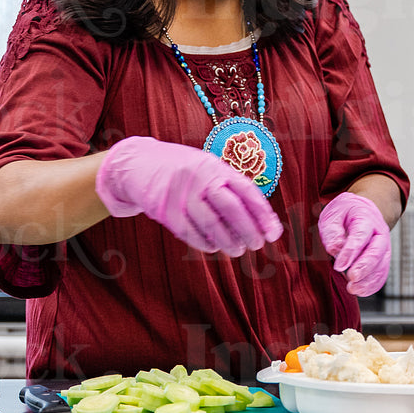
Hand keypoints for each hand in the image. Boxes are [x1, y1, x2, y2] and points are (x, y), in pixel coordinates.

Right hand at [94, 137, 281, 256]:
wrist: (139, 162)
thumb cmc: (183, 170)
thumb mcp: (207, 168)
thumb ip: (229, 188)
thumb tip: (259, 220)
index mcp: (215, 166)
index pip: (246, 191)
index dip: (263, 214)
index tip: (274, 233)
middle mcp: (200, 178)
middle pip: (231, 208)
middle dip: (248, 230)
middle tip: (257, 245)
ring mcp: (181, 194)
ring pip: (211, 224)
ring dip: (228, 241)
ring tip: (238, 250)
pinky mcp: (165, 210)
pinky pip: (190, 233)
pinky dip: (205, 243)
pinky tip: (215, 248)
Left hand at [318, 192, 390, 295]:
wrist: (361, 210)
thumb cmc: (344, 213)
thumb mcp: (333, 215)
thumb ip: (332, 231)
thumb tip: (335, 249)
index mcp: (366, 218)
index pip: (360, 236)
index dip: (351, 252)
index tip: (339, 266)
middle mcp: (379, 233)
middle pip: (376, 251)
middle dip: (364, 267)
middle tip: (351, 278)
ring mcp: (383, 247)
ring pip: (381, 265)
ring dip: (368, 280)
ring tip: (352, 289)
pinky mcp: (382, 260)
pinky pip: (381, 274)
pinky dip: (373, 285)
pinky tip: (360, 291)